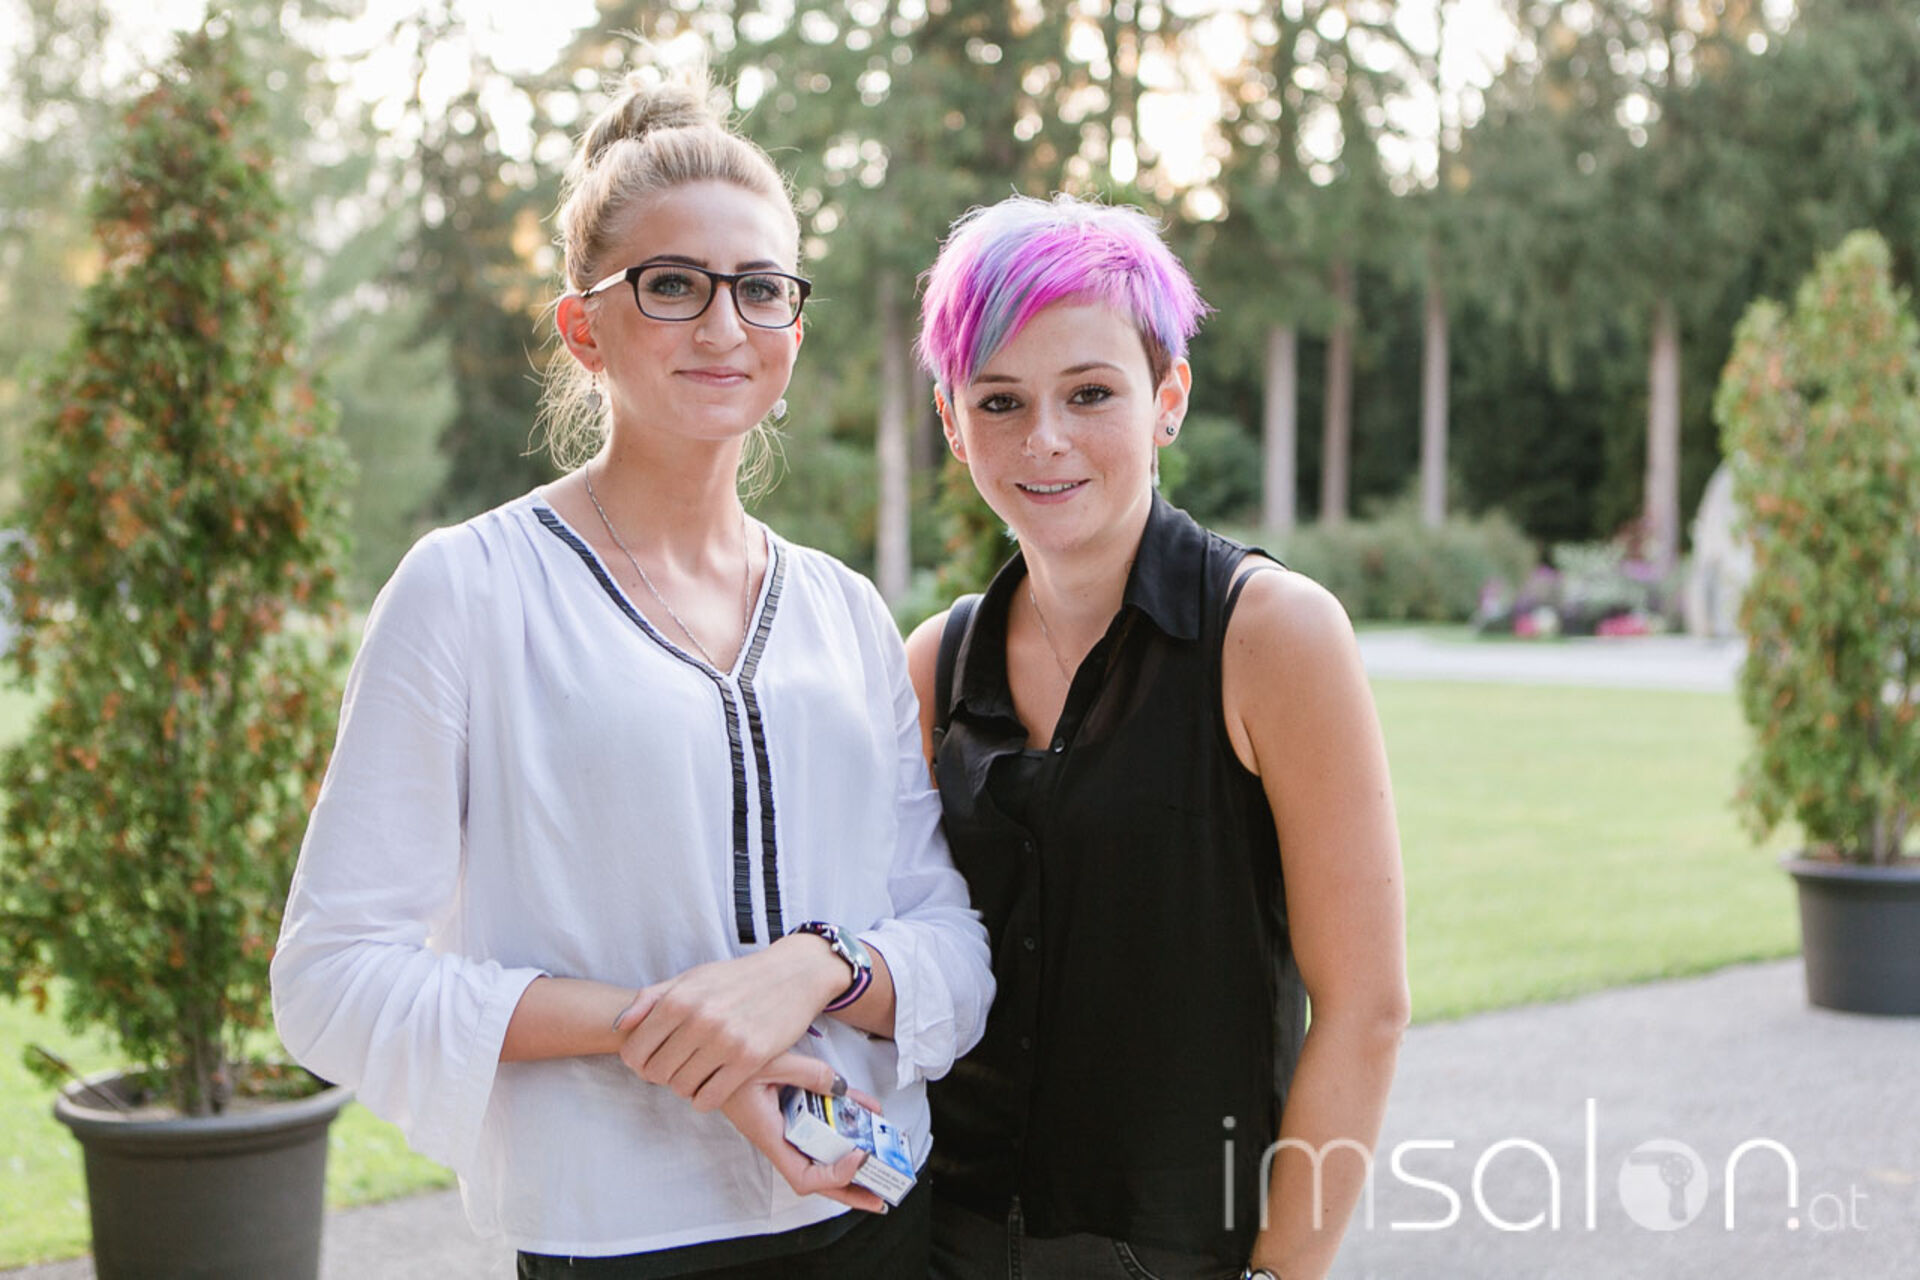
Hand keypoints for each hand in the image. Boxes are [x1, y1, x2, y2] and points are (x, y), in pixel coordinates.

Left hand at [613, 937, 841, 1109]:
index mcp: (679, 999)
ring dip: (685, 1086)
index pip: (634, 1052)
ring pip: (681, 1088)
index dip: (639, 1061)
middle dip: (661, 1075)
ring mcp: (725, 1040)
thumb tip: (621, 1026)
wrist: (792, 974)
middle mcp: (699, 1020)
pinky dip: (706, 1098)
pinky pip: (710, 1098)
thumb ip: (651, 999)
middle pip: (655, 1074)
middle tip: (677, 1066)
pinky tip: (713, 1083)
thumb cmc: (737, 978)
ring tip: (697, 1072)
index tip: (653, 1058)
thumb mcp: (692, 978)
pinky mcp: (749, 1058)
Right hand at [722, 1052, 888, 1213]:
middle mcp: (778, 1138)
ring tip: (881, 1159)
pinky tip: (864, 1112)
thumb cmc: (729, 1063)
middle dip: (850, 1189)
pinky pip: (818, 1127)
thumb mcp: (771, 1061)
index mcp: (769, 1134)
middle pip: (817, 1177)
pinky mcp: (787, 1114)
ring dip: (850, 1159)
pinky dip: (842, 1123)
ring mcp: (784, 1128)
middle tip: (881, 1196)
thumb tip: (840, 1088)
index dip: (833, 1175)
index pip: (803, 1176)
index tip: (858, 1156)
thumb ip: (809, 1073)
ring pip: (820, 1155)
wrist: (706, 1057)